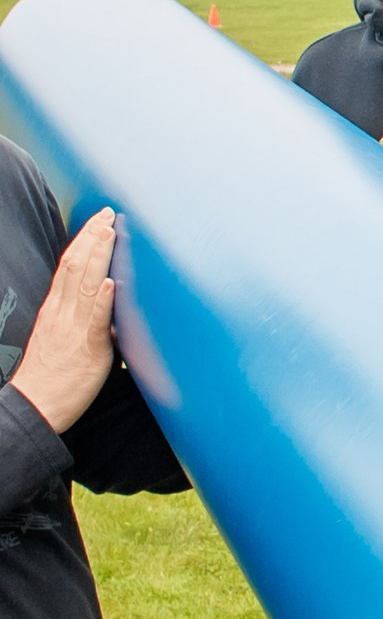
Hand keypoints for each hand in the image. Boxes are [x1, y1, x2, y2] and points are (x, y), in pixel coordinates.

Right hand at [11, 210, 118, 433]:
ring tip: (110, 233)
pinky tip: (109, 283)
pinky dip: (102, 300)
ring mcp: (74, 328)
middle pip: (75, 267)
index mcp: (56, 308)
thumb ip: (80, 318)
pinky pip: (95, 321)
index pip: (69, 265)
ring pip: (85, 285)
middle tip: (107, 214)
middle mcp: (63, 313)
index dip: (84, 241)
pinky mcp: (87, 348)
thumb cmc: (51, 375)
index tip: (98, 220)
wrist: (36, 404)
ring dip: (99, 257)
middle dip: (93, 238)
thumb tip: (103, 303)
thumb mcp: (62, 337)